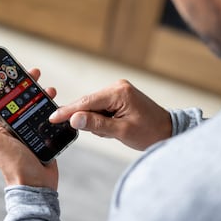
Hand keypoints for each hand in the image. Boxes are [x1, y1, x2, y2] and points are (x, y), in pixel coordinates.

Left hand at [0, 68, 58, 189]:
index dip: (7, 84)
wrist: (36, 185)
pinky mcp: (43, 135)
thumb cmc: (13, 164)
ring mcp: (30, 130)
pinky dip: (51, 108)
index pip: (3, 100)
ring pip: (35, 106)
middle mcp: (14, 126)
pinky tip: (55, 101)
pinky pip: (47, 117)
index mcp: (1, 126)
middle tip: (35, 73)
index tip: (13, 71)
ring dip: (41, 94)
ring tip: (48, 87)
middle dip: (27, 85)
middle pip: (20, 100)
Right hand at [49, 80, 171, 149]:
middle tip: (103, 132)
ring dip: (97, 122)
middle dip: (88, 120)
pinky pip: (101, 108)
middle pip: (89, 103)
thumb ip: (96, 124)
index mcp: (119, 92)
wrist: (168, 131)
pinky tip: (114, 127)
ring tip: (114, 131)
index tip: (53, 117)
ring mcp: (118, 91)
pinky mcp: (118, 97)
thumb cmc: (150, 132)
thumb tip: (74, 119)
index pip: (86, 101)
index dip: (68, 110)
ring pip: (94, 107)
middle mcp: (117, 87)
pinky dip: (102, 120)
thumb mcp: (121, 131)